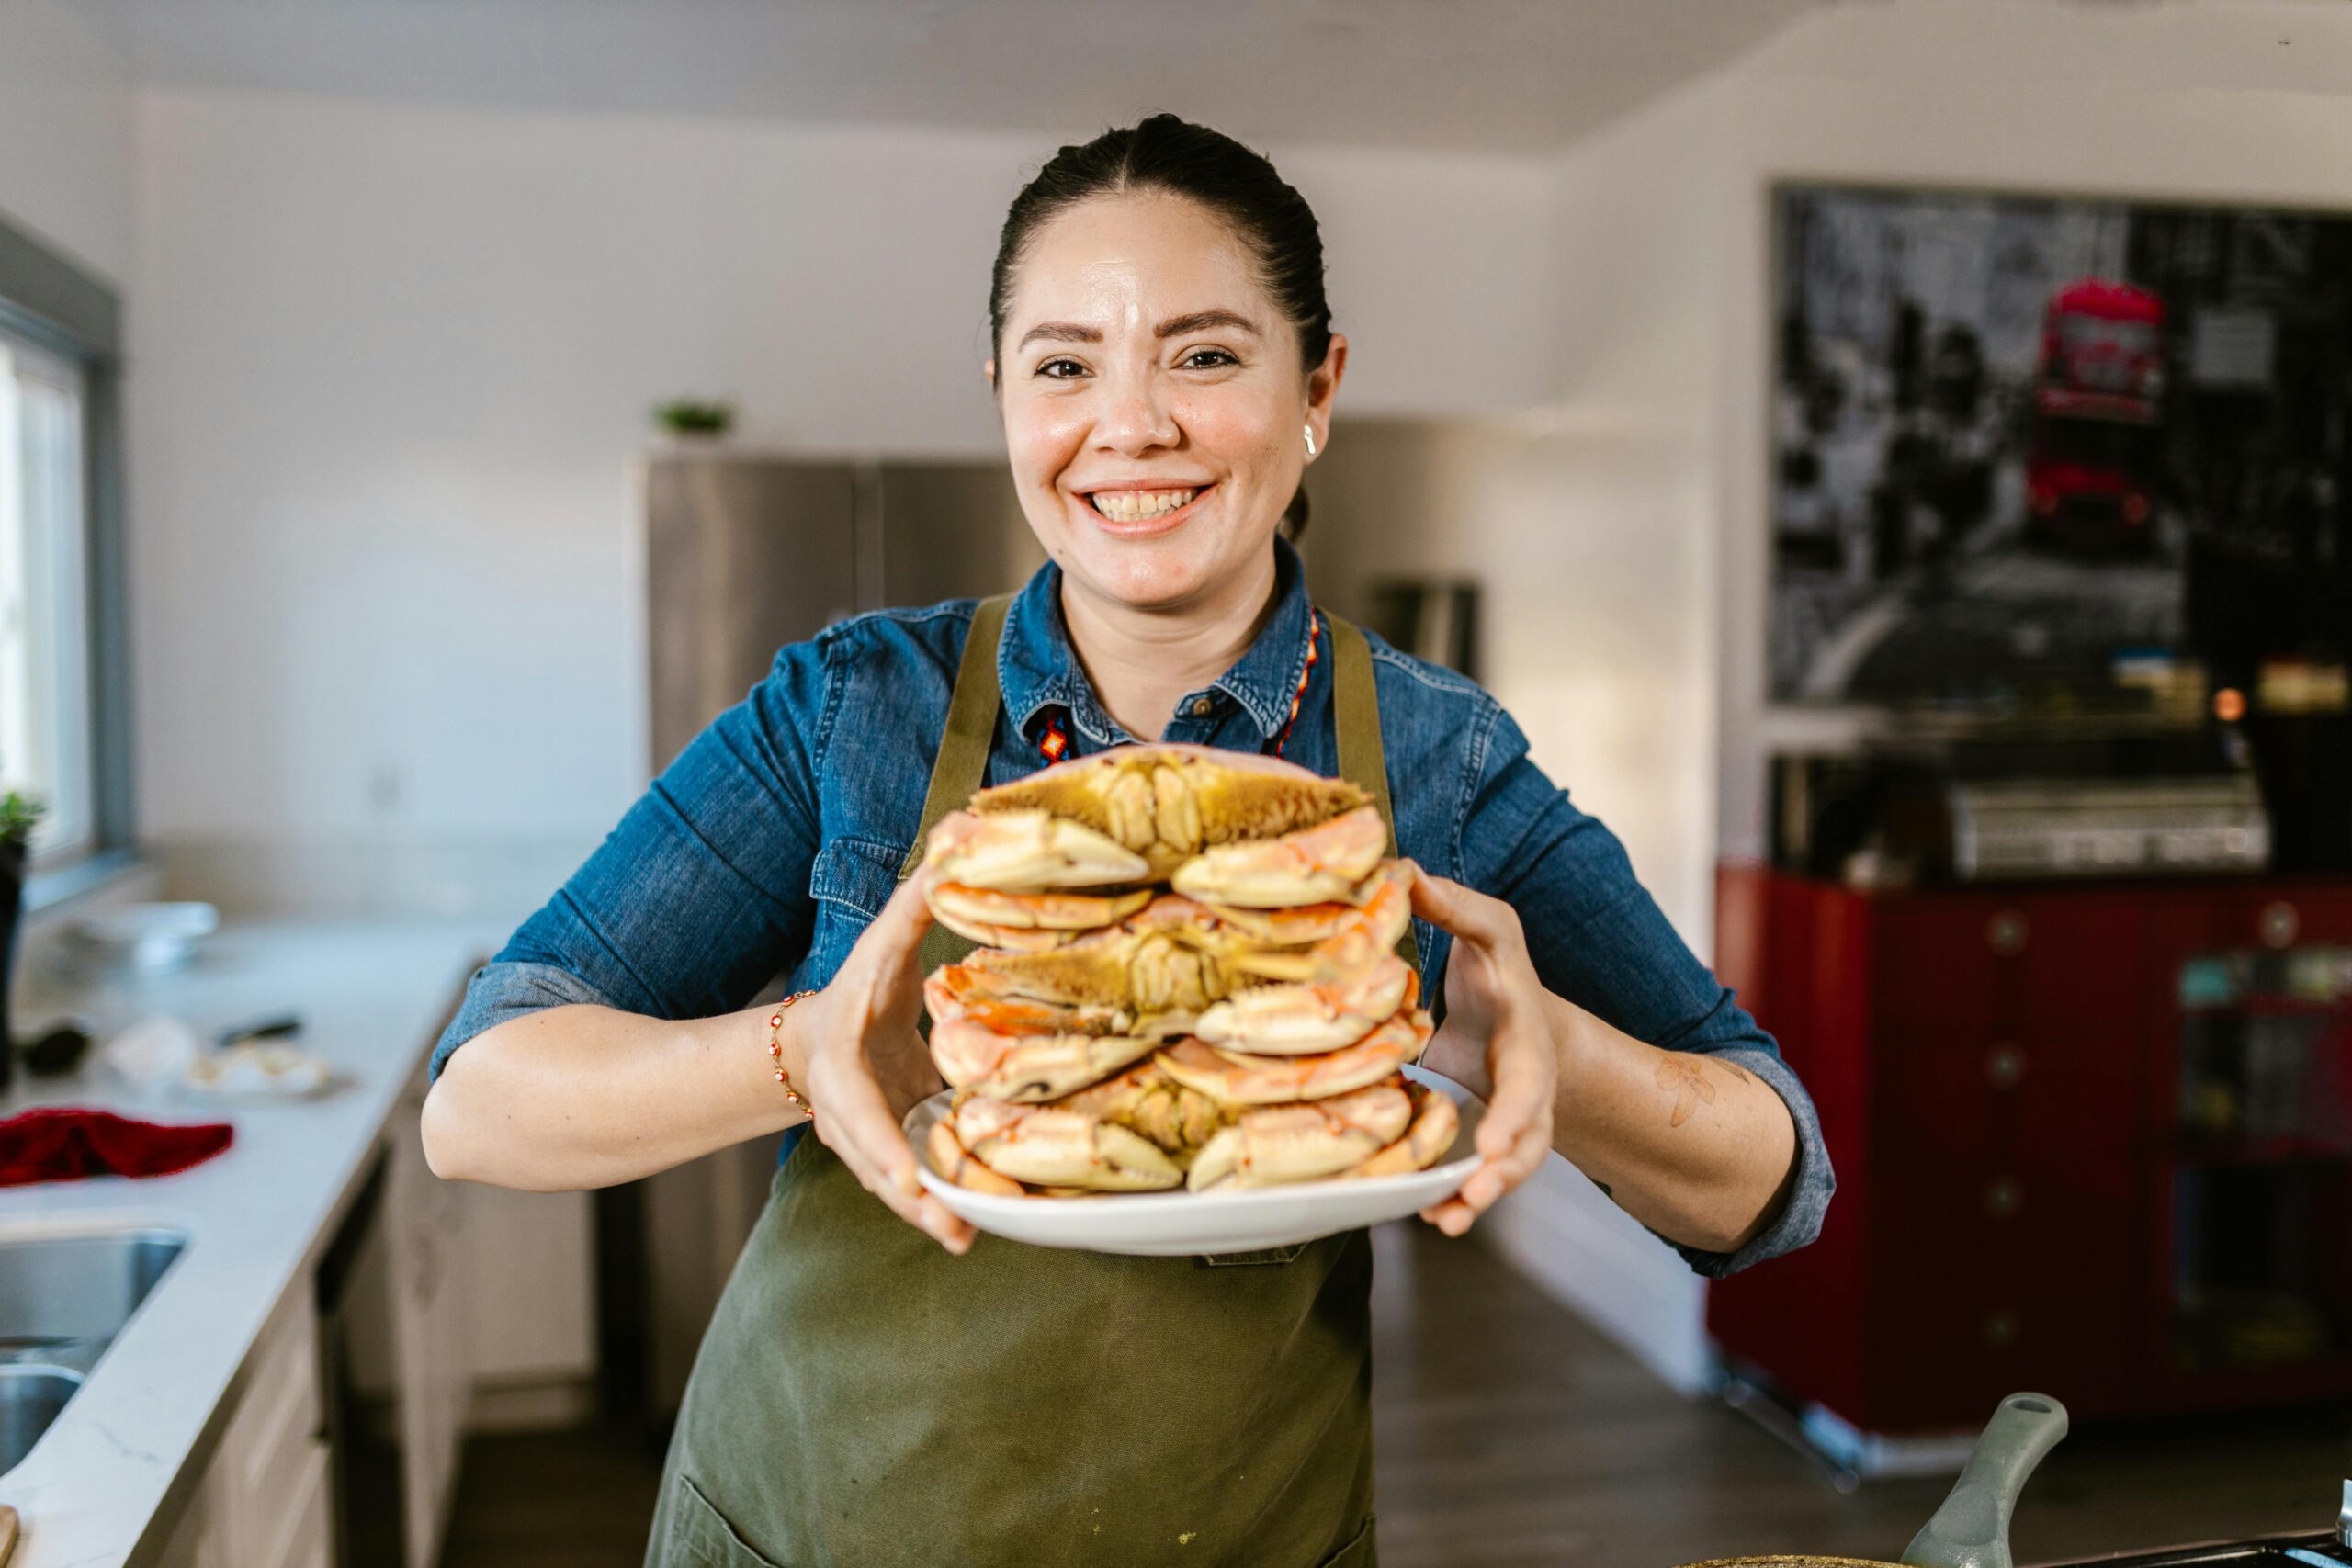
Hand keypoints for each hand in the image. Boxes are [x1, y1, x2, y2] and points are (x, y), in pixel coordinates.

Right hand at [795, 868, 974, 1253]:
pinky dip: (948, 1204)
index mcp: (841, 1068)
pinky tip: (986, 1225)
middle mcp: (850, 1118)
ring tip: (971, 1237)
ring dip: (933, 1213)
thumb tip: (958, 838)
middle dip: (912, 1198)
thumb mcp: (882, 947)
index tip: (905, 1177)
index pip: (856, 1110)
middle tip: (953, 1227)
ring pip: (898, 1188)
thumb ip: (917, 903)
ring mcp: (871, 1146)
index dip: (879, 1145)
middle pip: (877, 1166)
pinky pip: (920, 1184)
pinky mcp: (898, 1156)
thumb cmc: (858, 989)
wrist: (818, 1042)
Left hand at [1405, 862, 1558, 1236]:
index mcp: (1526, 1038)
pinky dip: (1457, 1202)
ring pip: (1509, 1170)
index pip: (1527, 1078)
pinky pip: (1478, 1179)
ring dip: (1480, 1198)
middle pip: (1530, 1140)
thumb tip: (1401, 871)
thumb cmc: (1501, 974)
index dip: (1514, 1113)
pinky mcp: (1483, 1140)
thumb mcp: (1488, 931)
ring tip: (1447, 1219)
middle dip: (1505, 1170)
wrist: (1522, 1020)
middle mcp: (1527, 1089)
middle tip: (1476, 1192)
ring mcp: (1511, 1122)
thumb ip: (1454, 906)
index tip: (1490, 1143)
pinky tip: (1430, 1218)